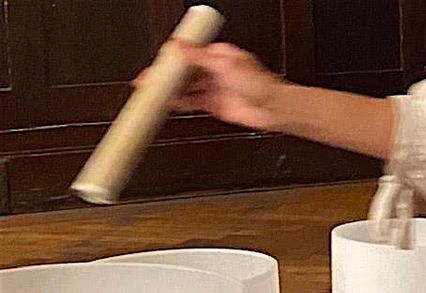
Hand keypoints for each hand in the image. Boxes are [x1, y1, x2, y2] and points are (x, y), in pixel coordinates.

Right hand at [134, 42, 283, 130]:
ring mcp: (215, 88)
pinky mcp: (215, 105)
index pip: (189, 54)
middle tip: (148, 80)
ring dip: (170, 90)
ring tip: (153, 93)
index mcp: (218, 55)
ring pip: (187, 88)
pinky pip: (193, 102)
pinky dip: (180, 102)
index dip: (171, 58)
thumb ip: (199, 57)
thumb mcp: (225, 64)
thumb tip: (179, 46)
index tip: (157, 62)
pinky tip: (168, 102)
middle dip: (166, 76)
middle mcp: (215, 71)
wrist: (273, 109)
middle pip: (185, 72)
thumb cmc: (260, 83)